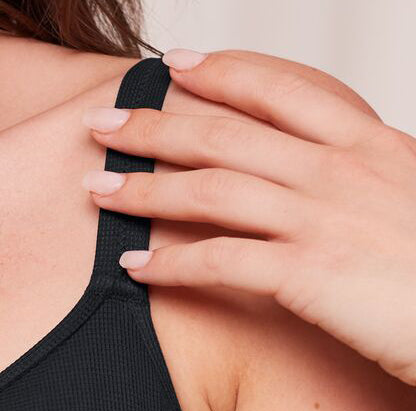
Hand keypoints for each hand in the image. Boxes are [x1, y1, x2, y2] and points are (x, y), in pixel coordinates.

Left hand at [83, 49, 415, 386]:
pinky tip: (132, 266)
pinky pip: (219, 262)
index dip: (223, 73)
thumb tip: (317, 174)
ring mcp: (325, 220)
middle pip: (229, 133)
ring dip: (145, 187)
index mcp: (372, 143)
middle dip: (156, 125)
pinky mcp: (310, 275)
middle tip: (102, 124)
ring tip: (96, 190)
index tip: (175, 66)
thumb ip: (359, 180)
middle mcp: (344, 170)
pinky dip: (168, 263)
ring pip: (213, 190)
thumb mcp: (408, 201)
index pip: (285, 88)